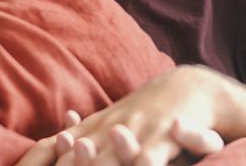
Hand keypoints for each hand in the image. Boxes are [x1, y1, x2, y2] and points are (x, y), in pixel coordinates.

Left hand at [16, 65, 226, 165]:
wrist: (190, 86)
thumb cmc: (148, 112)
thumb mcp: (114, 118)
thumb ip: (88, 130)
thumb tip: (58, 137)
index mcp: (100, 125)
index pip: (70, 148)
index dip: (55, 162)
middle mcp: (115, 126)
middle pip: (86, 153)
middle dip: (71, 164)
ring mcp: (139, 130)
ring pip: (115, 153)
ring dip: (101, 161)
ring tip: (89, 161)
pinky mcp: (165, 135)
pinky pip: (152, 156)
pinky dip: (144, 165)